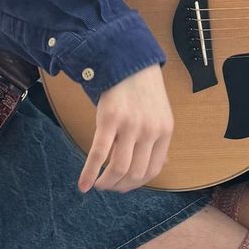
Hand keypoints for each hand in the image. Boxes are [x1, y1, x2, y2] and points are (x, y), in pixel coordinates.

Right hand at [77, 63, 173, 192]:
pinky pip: (99, 154)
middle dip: (120, 186)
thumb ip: (158, 140)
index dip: (137, 183)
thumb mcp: (159, 115)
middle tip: (108, 186)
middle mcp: (150, 131)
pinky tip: (84, 184)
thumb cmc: (142, 91)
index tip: (124, 185)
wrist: (127, 62)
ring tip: (97, 185)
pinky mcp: (109, 119)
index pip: (153, 170)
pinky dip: (89, 173)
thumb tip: (161, 165)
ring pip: (119, 168)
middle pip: (135, 173)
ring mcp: (130, 126)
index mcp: (164, 132)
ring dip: (106, 183)